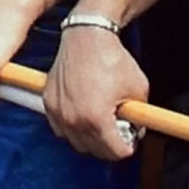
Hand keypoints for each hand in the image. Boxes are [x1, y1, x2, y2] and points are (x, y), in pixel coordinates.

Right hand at [45, 21, 148, 159]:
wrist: (86, 36)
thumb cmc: (110, 59)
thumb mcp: (138, 89)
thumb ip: (139, 116)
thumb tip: (137, 128)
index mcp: (97, 118)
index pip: (115, 152)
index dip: (128, 146)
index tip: (131, 138)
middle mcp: (74, 119)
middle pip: (96, 151)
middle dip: (111, 144)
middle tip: (119, 129)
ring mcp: (58, 112)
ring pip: (77, 143)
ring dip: (90, 139)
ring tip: (101, 121)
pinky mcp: (49, 103)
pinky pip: (61, 129)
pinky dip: (72, 127)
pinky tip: (83, 114)